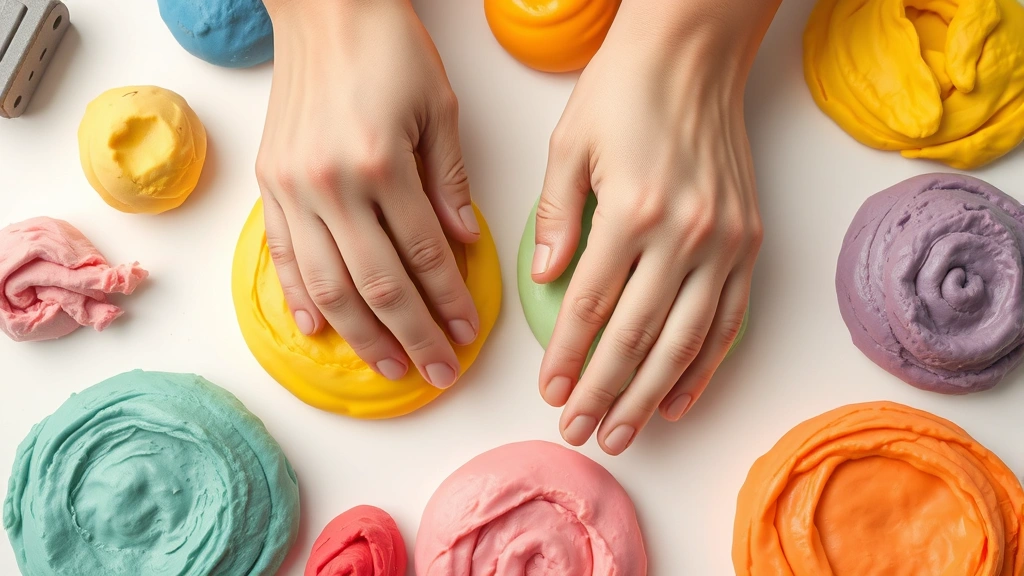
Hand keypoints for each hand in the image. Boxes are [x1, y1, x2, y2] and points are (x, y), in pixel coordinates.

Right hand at [256, 0, 478, 388]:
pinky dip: (300, 297)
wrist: (324, 7)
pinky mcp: (270, 184)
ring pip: (330, 284)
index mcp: (382, 164)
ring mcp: (294, 188)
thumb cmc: (388, 48)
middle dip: (413, 336)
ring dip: (362, 335)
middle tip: (437, 371)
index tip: (467, 333)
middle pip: (379, 284)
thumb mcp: (439, 108)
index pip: (424, 254)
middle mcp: (333, 184)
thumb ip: (450, 181)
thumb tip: (464, 242)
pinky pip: (285, 254)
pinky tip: (319, 330)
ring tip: (388, 368)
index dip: (448, 301)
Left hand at [534, 4, 771, 454]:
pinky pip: (728, 320)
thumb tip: (547, 280)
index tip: (551, 393)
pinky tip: (680, 398)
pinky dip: (704, 366)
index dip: (569, 357)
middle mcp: (685, 234)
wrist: (694, 50)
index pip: (591, 307)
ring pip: (685, 341)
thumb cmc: (624, 89)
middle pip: (637, 337)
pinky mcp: (749, 241)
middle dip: (604, 393)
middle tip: (580, 431)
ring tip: (625, 432)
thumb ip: (555, 217)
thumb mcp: (568, 145)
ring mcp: (725, 242)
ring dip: (652, 394)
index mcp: (632, 211)